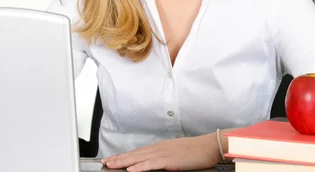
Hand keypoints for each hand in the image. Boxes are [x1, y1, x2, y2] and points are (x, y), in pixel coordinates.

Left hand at [101, 133, 220, 170]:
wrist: (210, 146)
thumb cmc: (197, 151)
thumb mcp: (178, 154)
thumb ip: (166, 159)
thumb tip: (158, 164)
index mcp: (161, 147)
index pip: (139, 152)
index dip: (125, 155)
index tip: (113, 158)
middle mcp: (159, 148)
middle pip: (135, 153)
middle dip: (118, 158)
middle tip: (105, 162)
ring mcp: (163, 153)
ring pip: (138, 158)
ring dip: (123, 162)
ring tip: (111, 165)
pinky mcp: (169, 160)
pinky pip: (150, 164)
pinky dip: (139, 166)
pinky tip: (130, 169)